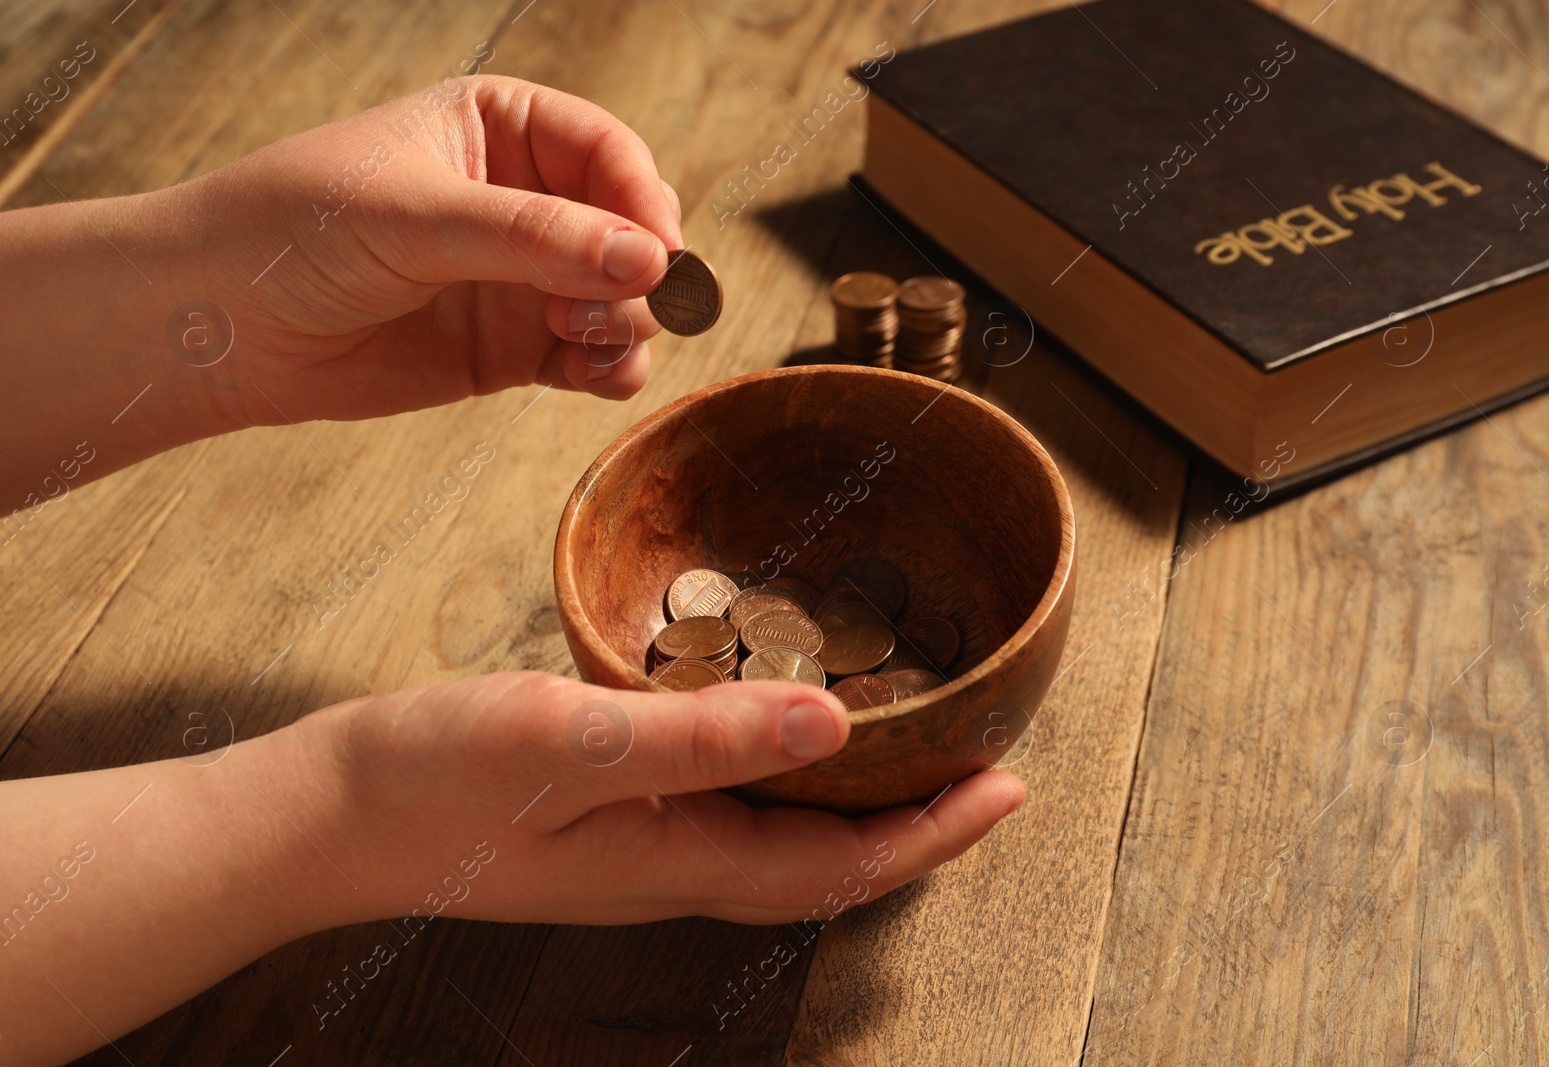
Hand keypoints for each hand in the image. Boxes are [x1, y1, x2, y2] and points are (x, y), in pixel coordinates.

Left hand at [169, 75, 682, 427]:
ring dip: (628, 323)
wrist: (224, 325)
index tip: (659, 252)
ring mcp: (523, 278)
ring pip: (622, 299)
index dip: (643, 200)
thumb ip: (534, 238)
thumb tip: (649, 260)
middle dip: (639, 269)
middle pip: (630, 229)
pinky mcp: (513, 348)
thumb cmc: (297, 232)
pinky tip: (594, 376)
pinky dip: (610, 368)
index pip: (608, 152)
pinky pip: (592, 356)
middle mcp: (524, 200)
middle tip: (620, 304)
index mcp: (502, 128)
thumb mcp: (418, 217)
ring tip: (581, 339)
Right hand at [305, 671, 1024, 925]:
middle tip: (984, 764)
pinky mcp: (607, 814)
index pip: (842, 865)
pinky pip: (730, 804)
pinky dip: (784, 773)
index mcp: (680, 859)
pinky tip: (780, 726)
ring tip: (912, 746)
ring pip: (784, 837)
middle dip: (917, 823)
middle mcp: (674, 865)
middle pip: (828, 861)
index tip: (1010, 787)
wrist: (325, 814)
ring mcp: (639, 845)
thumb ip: (700, 737)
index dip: (934, 834)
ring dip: (858, 801)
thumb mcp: (568, 744)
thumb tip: (831, 724)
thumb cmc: (433, 780)